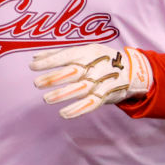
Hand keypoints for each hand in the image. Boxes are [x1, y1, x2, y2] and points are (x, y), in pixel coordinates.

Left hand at [29, 44, 152, 118]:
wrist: (133, 70)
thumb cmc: (101, 59)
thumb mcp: (84, 51)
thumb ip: (59, 54)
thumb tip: (35, 56)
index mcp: (87, 52)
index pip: (65, 56)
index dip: (49, 61)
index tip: (32, 66)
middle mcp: (95, 66)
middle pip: (73, 72)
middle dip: (54, 78)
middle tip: (36, 83)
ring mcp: (102, 81)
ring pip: (81, 88)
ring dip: (63, 94)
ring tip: (46, 99)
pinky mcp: (107, 95)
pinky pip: (92, 103)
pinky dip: (78, 109)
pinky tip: (64, 114)